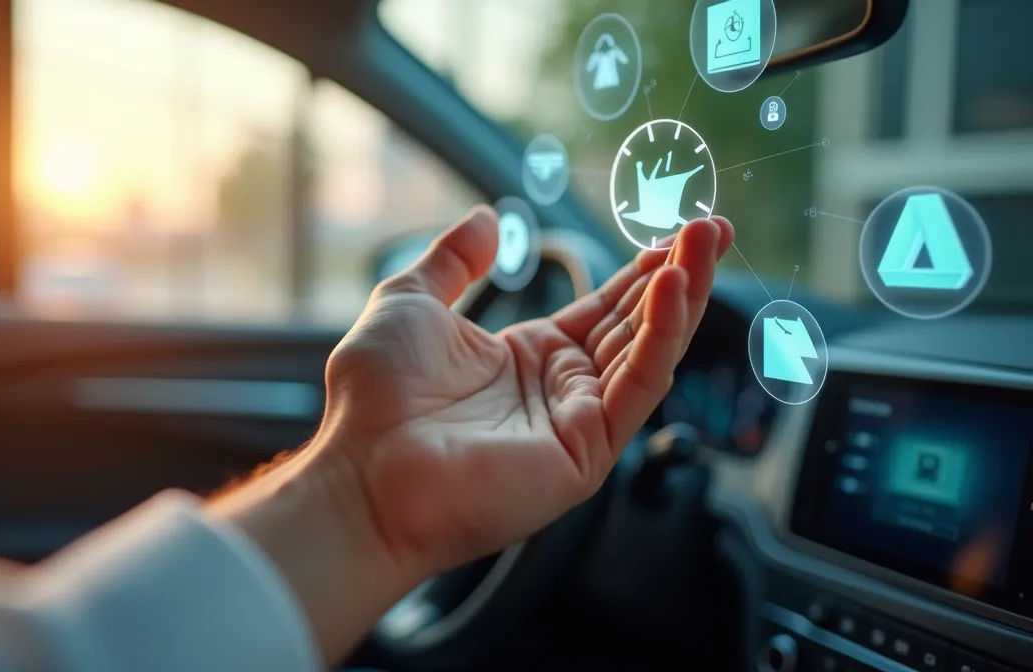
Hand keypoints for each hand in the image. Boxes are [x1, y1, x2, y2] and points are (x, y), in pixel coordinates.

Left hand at [321, 207, 732, 573]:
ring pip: (648, 352)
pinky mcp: (586, 452)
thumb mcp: (410, 302)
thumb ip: (453, 260)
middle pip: (637, 325)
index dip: (641, 271)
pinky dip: (661, 337)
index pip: (605, 310)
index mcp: (527, 359)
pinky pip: (635, 386)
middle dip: (679, 273)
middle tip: (713, 225)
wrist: (359, 470)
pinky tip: (674, 289)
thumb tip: (485, 218)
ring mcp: (577, 423)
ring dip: (682, 294)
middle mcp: (560, 391)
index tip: (674, 230)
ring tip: (705, 240)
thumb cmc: (373, 398)